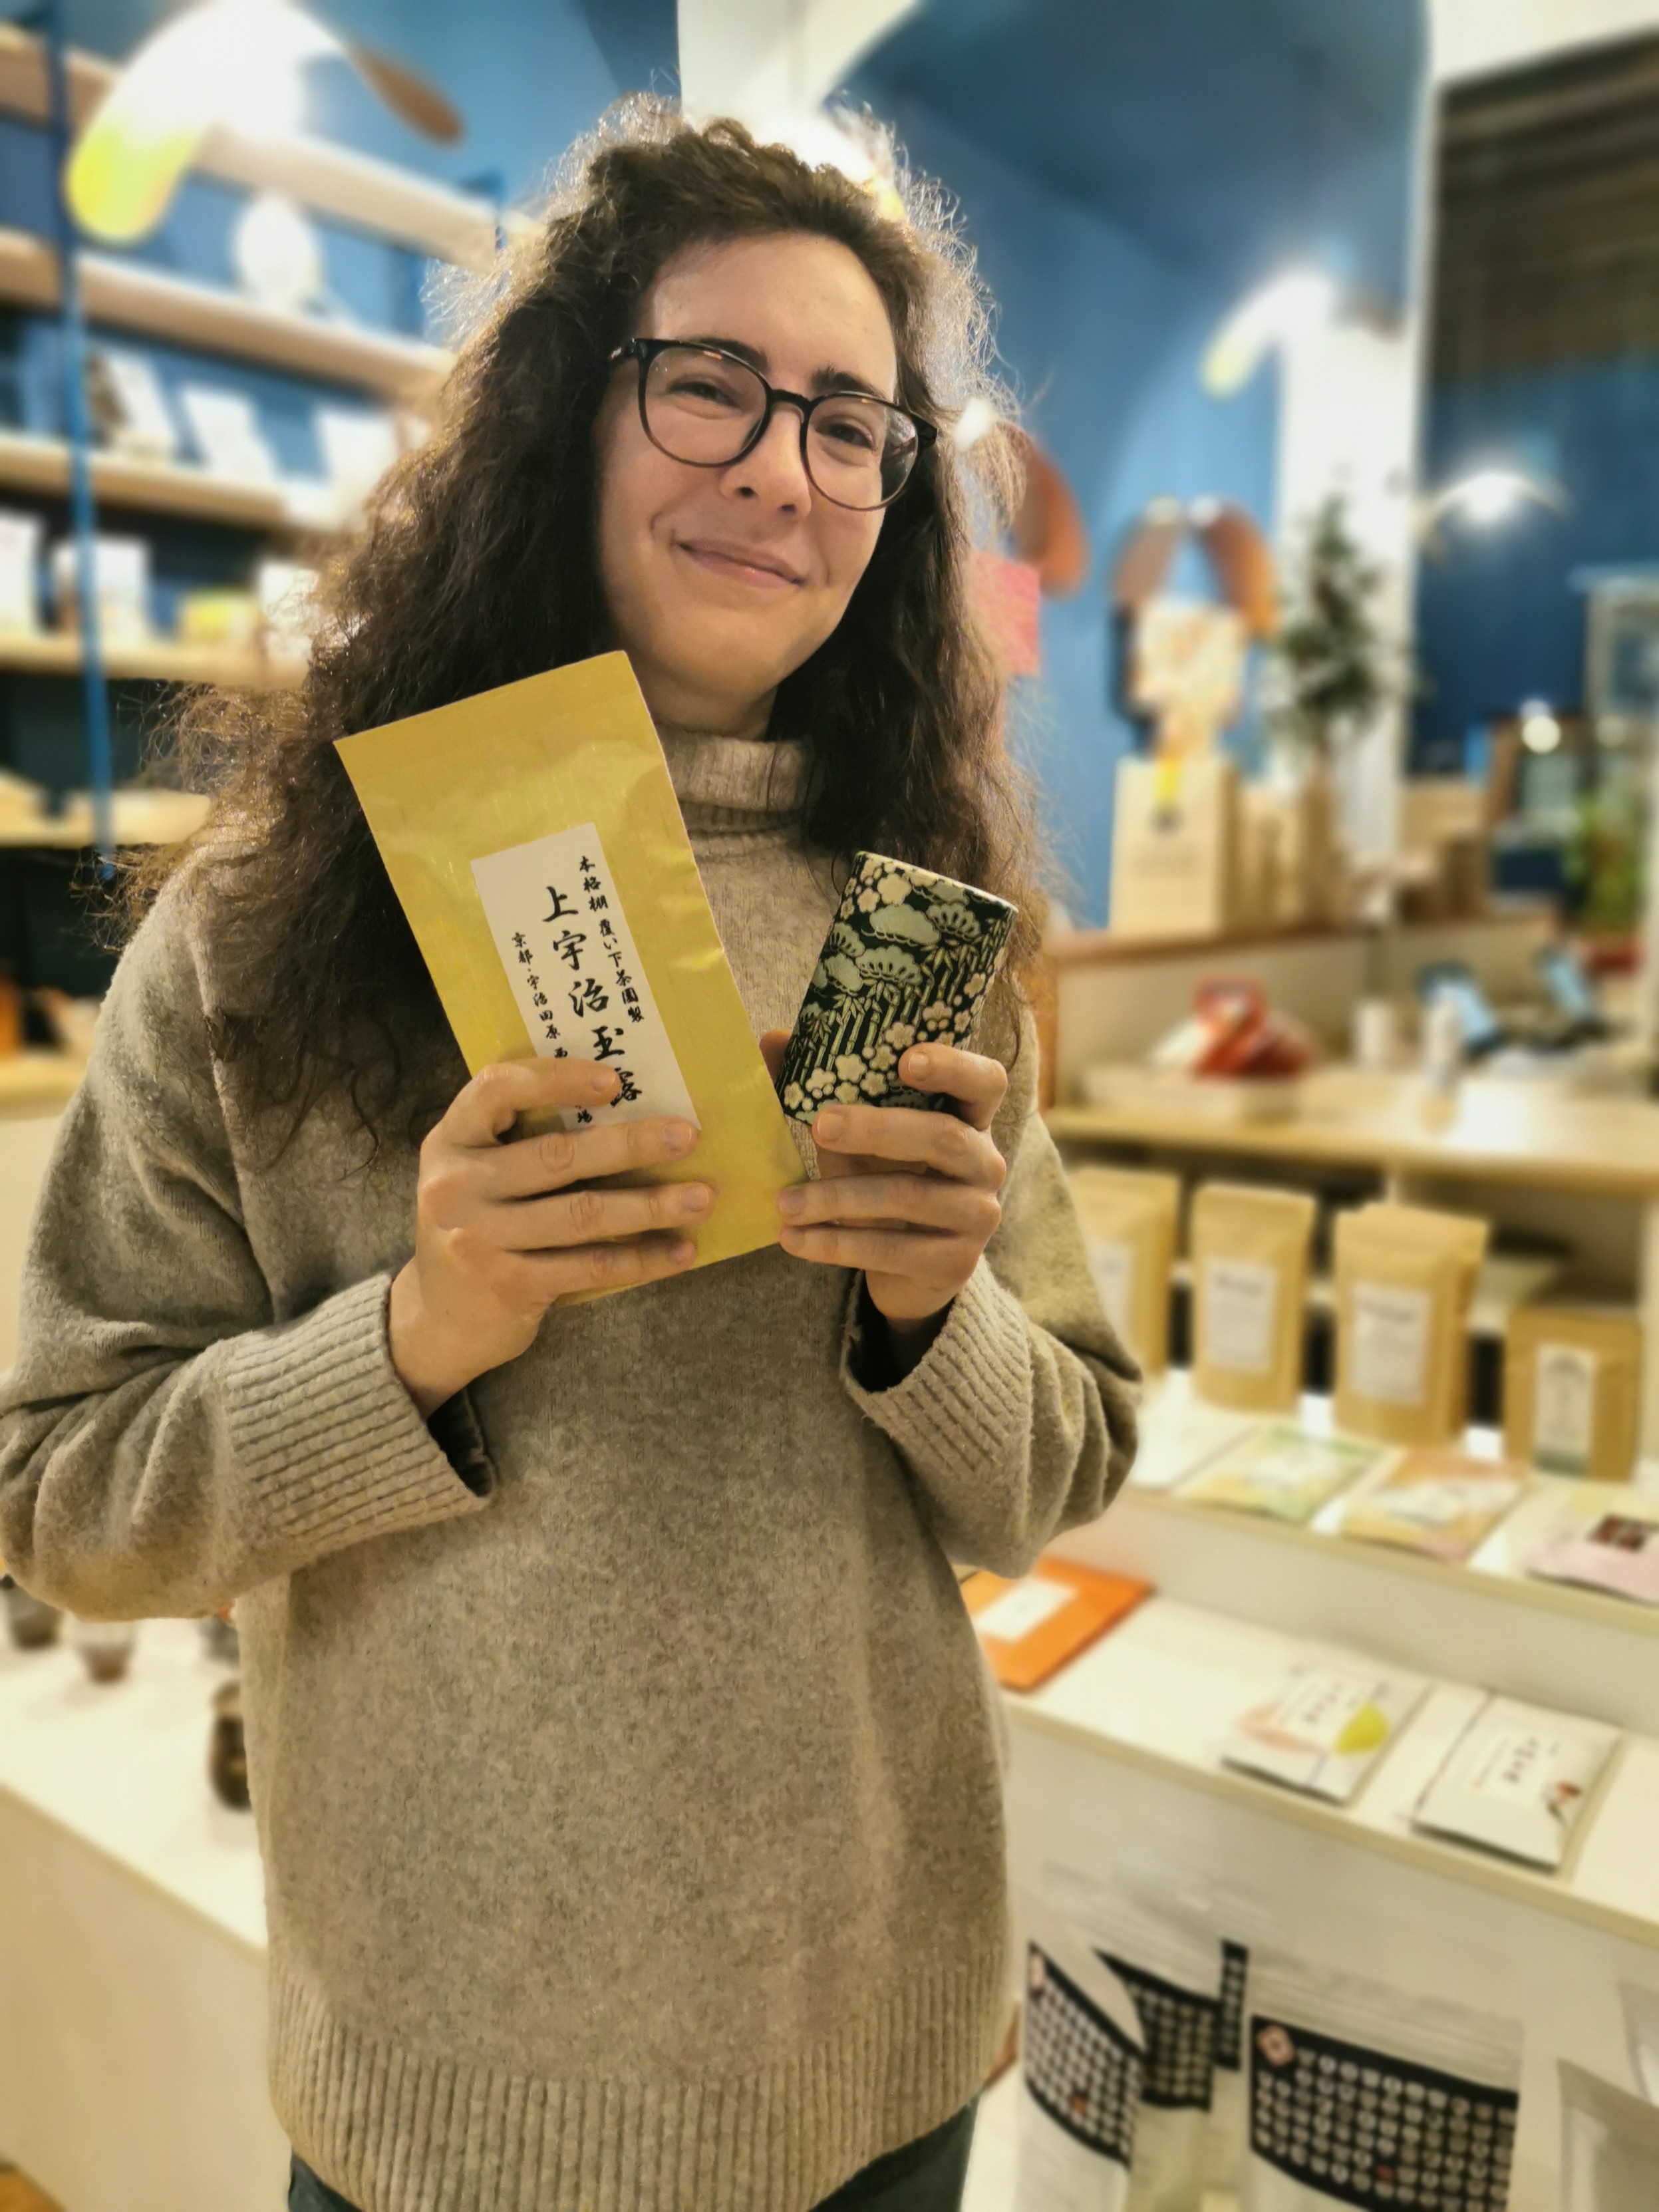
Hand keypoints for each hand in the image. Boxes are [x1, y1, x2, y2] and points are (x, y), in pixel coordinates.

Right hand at [389, 1058, 710, 1416]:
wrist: (437, 1321)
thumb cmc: (478, 1229)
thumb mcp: (479, 1175)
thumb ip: (521, 1141)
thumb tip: (625, 1107)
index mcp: (451, 1140)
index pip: (497, 1088)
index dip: (556, 1078)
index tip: (616, 1081)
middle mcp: (456, 1185)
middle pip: (556, 1156)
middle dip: (631, 1144)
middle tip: (688, 1136)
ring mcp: (478, 1239)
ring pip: (582, 1214)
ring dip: (650, 1205)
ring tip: (701, 1198)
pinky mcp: (507, 1286)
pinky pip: (589, 1267)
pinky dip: (640, 1258)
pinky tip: (678, 1251)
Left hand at [760, 1031, 1006, 1335]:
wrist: (910, 1272)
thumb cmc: (883, 1182)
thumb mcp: (857, 1138)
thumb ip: (824, 1092)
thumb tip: (774, 1041)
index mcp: (969, 1119)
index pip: (985, 1081)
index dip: (953, 1066)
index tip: (906, 1060)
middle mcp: (985, 1163)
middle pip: (943, 1136)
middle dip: (877, 1129)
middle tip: (819, 1126)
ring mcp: (977, 1215)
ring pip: (908, 1197)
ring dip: (837, 1198)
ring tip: (783, 1202)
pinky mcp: (955, 1263)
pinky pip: (891, 1250)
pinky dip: (836, 1243)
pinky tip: (793, 1239)